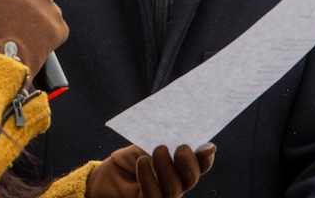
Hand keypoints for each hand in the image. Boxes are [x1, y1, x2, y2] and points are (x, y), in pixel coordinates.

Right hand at [0, 0, 67, 76]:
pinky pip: (59, 27)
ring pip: (51, 10)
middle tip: (26, 17)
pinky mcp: (60, 29)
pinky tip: (38, 42)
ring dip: (43, 17)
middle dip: (36, 1)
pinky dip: (51, 33)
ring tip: (29, 33)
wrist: (2, 62)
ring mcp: (52, 11)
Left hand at [85, 143, 215, 197]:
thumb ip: (160, 139)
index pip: (197, 166)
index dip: (205, 159)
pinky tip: (142, 161)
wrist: (106, 176)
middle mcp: (173, 184)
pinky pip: (154, 196)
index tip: (208, 147)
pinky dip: (149, 176)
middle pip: (190, 179)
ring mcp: (161, 196)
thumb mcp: (144, 144)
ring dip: (168, 167)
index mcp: (177, 168)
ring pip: (175, 188)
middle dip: (189, 163)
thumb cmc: (127, 160)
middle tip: (181, 148)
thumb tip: (177, 124)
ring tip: (159, 149)